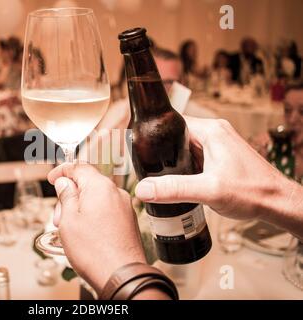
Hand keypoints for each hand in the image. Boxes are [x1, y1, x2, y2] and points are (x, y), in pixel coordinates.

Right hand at [48, 163, 145, 292]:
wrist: (121, 275)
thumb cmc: (95, 251)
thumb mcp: (69, 220)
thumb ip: (66, 196)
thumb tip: (65, 183)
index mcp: (100, 187)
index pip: (79, 166)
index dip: (62, 171)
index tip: (53, 178)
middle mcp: (116, 192)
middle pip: (88, 183)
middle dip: (70, 196)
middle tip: (58, 216)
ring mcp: (124, 206)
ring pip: (97, 197)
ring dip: (80, 207)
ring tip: (70, 229)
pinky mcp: (128, 220)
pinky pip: (107, 209)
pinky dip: (93, 214)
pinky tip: (86, 233)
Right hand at [135, 117, 302, 231]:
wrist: (277, 203)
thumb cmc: (252, 192)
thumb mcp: (208, 190)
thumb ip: (174, 189)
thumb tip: (143, 189)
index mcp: (211, 131)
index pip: (172, 124)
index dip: (155, 137)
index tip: (141, 151)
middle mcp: (215, 132)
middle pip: (176, 136)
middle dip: (163, 153)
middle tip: (149, 170)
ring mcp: (219, 144)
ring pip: (185, 147)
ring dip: (175, 161)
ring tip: (163, 177)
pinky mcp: (221, 156)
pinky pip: (195, 156)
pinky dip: (186, 167)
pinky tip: (182, 181)